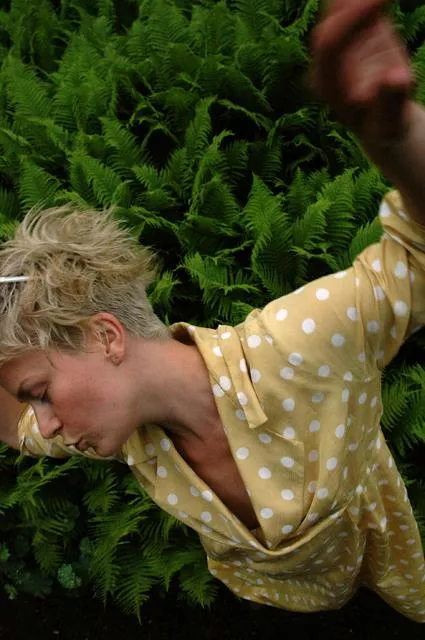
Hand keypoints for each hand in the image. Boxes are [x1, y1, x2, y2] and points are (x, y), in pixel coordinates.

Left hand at [310, 0, 415, 144]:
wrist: (385, 123)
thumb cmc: (386, 125)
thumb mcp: (391, 119)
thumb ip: (390, 100)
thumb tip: (396, 78)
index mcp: (327, 85)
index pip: (330, 45)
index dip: (352, 20)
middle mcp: (324, 64)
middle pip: (331, 23)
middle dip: (354, 3)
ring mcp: (336, 48)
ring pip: (337, 11)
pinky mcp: (352, 34)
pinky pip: (351, 7)